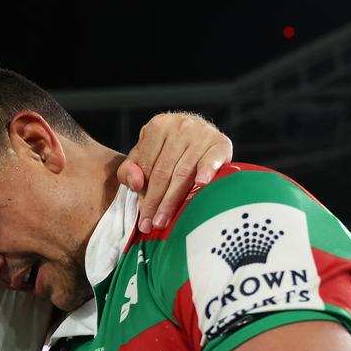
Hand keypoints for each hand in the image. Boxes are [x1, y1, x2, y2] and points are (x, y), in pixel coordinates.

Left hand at [117, 112, 232, 233]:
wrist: (199, 133)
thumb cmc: (167, 149)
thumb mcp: (143, 155)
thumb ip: (130, 170)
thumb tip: (136, 183)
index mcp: (157, 126)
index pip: (147, 166)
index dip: (143, 194)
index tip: (142, 217)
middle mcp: (180, 126)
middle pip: (164, 171)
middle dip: (156, 201)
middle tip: (153, 224)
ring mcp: (201, 133)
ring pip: (184, 172)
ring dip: (173, 199)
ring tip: (165, 220)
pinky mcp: (220, 142)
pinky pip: (212, 159)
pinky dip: (206, 171)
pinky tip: (201, 184)